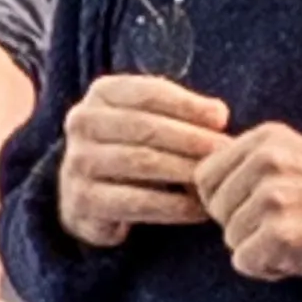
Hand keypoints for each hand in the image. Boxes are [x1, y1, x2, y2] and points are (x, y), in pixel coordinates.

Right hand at [55, 74, 231, 249]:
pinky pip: (135, 202)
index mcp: (102, 92)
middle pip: (144, 127)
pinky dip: (173, 206)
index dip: (187, 105)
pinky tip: (199, 209)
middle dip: (191, 139)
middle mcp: (82, 122)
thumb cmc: (134, 146)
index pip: (148, 92)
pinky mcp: (83, 200)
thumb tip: (219, 115)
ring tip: (214, 179)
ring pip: (140, 162)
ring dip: (184, 170)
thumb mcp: (153, 117)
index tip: (221, 119)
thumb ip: (184, 111)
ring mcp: (77, 161)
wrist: (90, 194)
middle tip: (224, 151)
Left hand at [194, 125, 301, 281]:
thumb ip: (250, 166)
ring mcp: (274, 197)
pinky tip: (298, 257)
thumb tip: (197, 186)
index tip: (258, 209)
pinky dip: (268, 269)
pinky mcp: (282, 234)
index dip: (226, 202)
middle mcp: (267, 161)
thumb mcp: (295, 160)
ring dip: (258, 249)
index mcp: (266, 138)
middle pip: (215, 210)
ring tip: (298, 239)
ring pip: (230, 239)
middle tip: (285, 227)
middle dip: (242, 227)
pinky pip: (245, 263)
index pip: (205, 175)